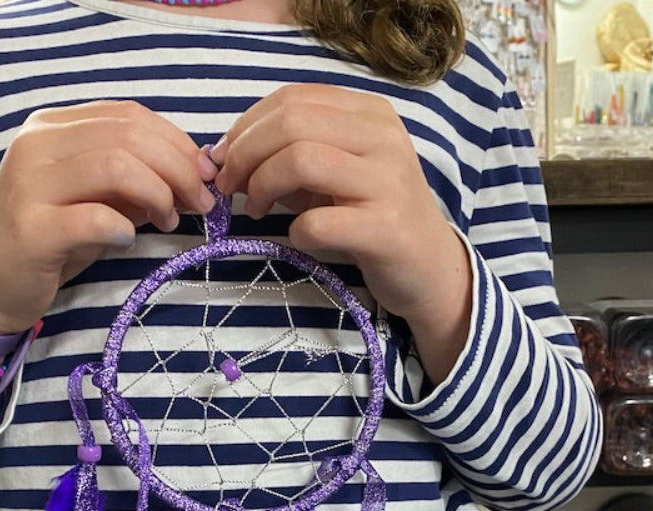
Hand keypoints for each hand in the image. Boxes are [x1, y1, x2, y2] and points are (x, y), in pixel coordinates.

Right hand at [0, 100, 215, 335]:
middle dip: (179, 169)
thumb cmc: (51, 238)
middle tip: (200, 203)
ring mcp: (30, 185)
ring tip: (168, 221)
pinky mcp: (31, 229)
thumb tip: (195, 174)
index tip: (205, 176)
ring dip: (158, 194)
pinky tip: (128, 239)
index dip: (177, 143)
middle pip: (127, 137)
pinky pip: (93, 218)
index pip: (128, 117)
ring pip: (115, 166)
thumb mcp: (97, 200)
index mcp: (53, 128)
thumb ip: (137, 182)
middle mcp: (37, 145)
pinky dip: (123, 227)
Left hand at [205, 84, 470, 380]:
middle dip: (244, 154)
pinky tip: (298, 238)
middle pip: (291, 123)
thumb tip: (222, 157)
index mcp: (369, 114)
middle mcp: (382, 139)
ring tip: (258, 209)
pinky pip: (319, 222)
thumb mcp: (335, 176)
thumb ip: (288, 157)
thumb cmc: (374, 218)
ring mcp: (388, 182)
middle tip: (229, 186)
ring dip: (262, 186)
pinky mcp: (386, 229)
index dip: (246, 127)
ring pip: (301, 160)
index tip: (224, 159)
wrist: (430, 268)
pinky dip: (295, 231)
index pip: (292, 100)